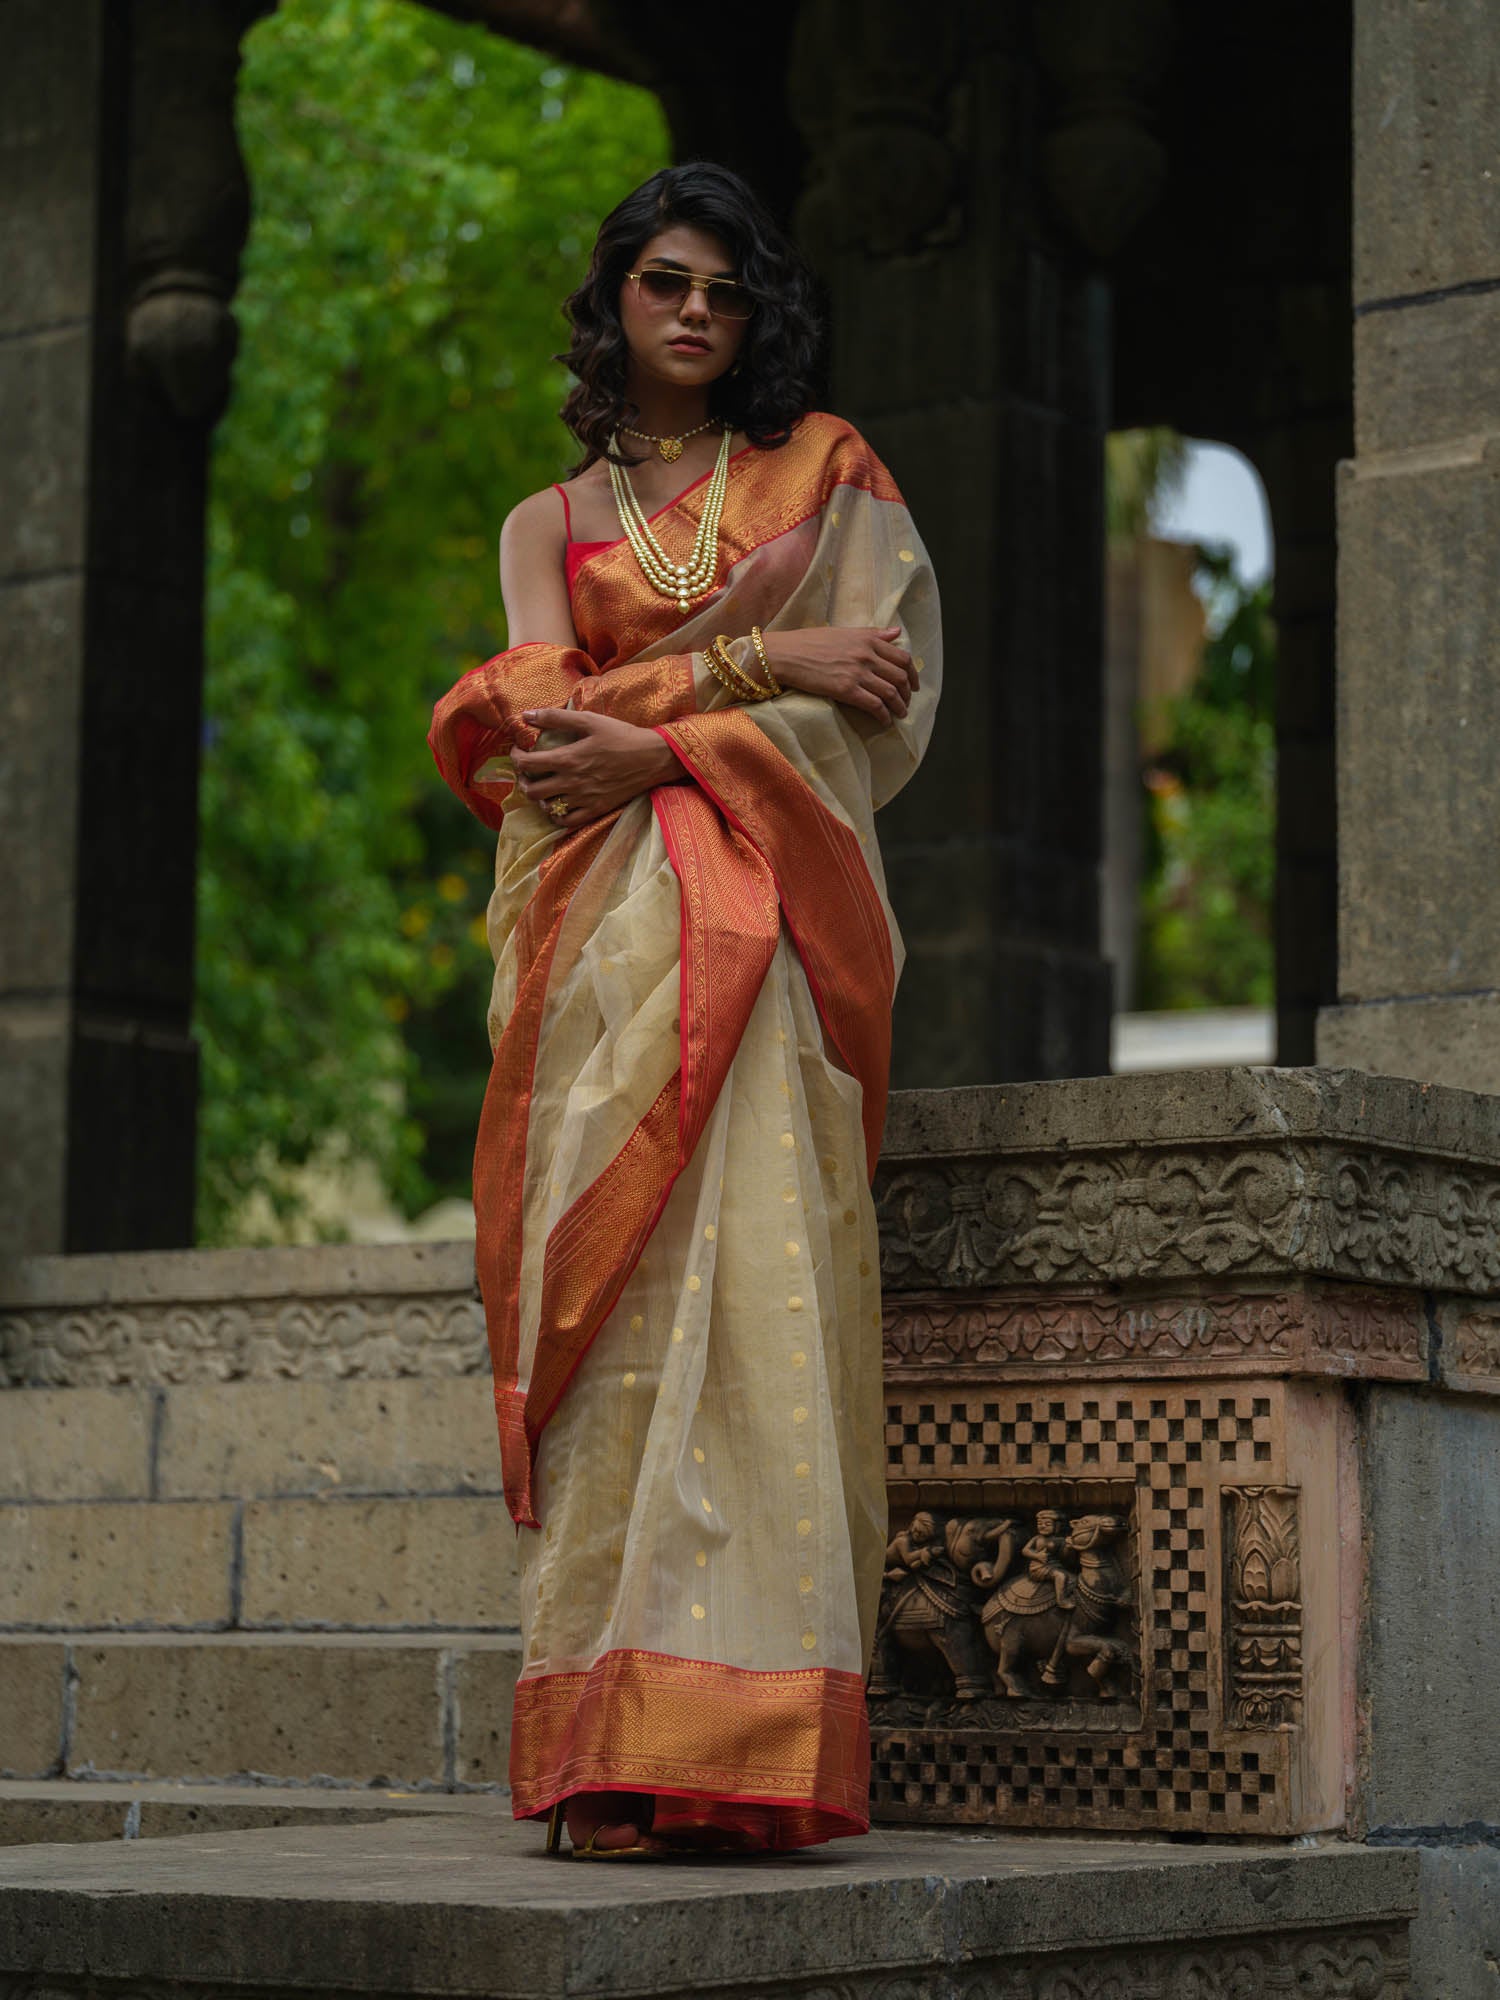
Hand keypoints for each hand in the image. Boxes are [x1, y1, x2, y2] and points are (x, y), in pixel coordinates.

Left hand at [512, 707, 680, 828]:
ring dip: (539, 797)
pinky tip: (558, 804)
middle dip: (523, 780)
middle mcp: (572, 782)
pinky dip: (556, 815)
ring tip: (542, 786)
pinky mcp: (596, 809)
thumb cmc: (621, 736)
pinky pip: (567, 822)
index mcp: (568, 759)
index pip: (526, 763)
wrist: (653, 758)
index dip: (515, 758)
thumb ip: (556, 718)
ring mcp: (584, 799)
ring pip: (547, 807)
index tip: (518, 751)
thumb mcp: (589, 720)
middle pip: (532, 790)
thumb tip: (526, 715)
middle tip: (527, 771)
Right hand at [760, 626, 912, 724]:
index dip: (913, 674)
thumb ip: (872, 634)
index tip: (913, 684)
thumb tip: (897, 632)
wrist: (786, 654)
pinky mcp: (846, 690)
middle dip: (907, 693)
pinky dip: (884, 715)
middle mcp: (866, 655)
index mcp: (868, 639)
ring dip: (899, 707)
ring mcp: (857, 673)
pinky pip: (874, 705)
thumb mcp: (844, 632)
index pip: (902, 657)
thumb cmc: (810, 642)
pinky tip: (884, 721)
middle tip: (906, 702)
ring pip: (891, 693)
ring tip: (900, 714)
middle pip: (900, 677)